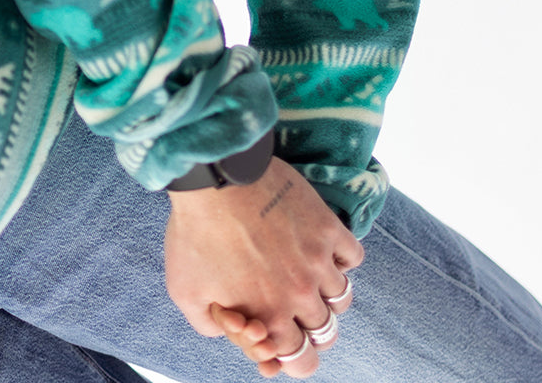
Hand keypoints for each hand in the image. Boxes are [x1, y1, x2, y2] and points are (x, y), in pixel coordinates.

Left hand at [164, 157, 362, 375]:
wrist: (219, 178)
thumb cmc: (197, 233)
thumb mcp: (186, 292)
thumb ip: (212, 325)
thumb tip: (234, 328)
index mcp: (269, 317)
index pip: (303, 362)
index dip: (296, 358)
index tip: (287, 341)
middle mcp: (300, 295)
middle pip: (327, 332)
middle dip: (312, 328)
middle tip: (298, 309)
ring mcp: (318, 260)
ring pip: (343, 297)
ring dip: (328, 295)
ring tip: (309, 277)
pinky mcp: (328, 227)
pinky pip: (354, 257)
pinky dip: (343, 259)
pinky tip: (322, 251)